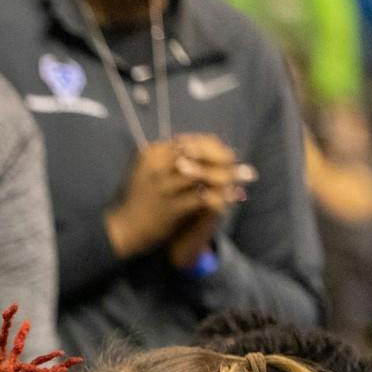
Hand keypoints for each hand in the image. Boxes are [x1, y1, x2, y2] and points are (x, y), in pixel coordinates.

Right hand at [105, 136, 252, 259]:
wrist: (124, 229)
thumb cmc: (139, 199)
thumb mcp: (147, 170)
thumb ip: (170, 157)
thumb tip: (202, 146)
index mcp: (152, 154)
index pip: (191, 142)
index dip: (214, 147)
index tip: (228, 153)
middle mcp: (157, 167)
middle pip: (200, 154)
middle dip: (225, 158)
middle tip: (244, 163)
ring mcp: (164, 187)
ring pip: (205, 174)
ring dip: (228, 175)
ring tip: (247, 176)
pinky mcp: (171, 207)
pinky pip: (203, 197)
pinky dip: (221, 195)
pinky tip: (234, 195)